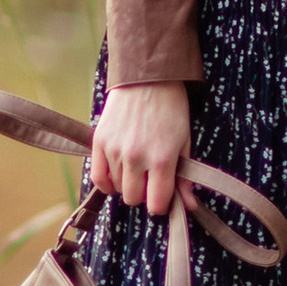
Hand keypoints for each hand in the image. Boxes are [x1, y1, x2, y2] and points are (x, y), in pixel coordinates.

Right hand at [92, 83, 190, 214]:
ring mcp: (115, 150)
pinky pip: (97, 177)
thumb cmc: (171, 109)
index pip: (157, 203)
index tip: (162, 195)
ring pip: (117, 189)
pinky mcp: (99, 141)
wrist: (147, 78)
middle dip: (143, 194)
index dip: (161, 204)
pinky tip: (116, 174)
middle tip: (149, 178)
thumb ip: (185, 177)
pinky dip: (107, 182)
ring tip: (136, 166)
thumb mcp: (185, 142)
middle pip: (134, 199)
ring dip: (127, 183)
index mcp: (162, 159)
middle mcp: (137, 157)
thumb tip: (189, 206)